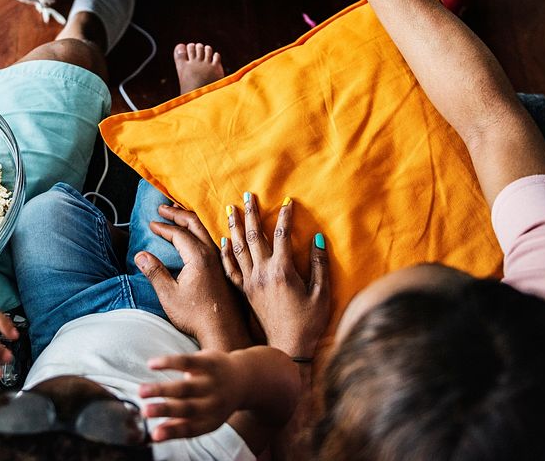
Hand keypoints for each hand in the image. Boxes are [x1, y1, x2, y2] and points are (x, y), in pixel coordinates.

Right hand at [135, 205, 249, 349]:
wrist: (223, 331)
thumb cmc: (195, 315)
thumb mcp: (169, 295)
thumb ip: (155, 272)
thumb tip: (140, 255)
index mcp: (198, 257)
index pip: (179, 233)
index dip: (164, 227)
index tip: (151, 223)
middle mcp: (212, 254)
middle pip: (194, 224)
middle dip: (177, 213)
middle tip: (163, 208)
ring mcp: (220, 261)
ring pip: (205, 231)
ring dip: (189, 220)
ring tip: (178, 215)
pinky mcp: (224, 269)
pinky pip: (212, 241)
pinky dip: (200, 232)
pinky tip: (199, 237)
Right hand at [138, 350, 243, 441]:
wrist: (243, 379)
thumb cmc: (214, 402)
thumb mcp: (204, 418)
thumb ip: (179, 426)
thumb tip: (152, 436)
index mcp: (211, 420)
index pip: (190, 429)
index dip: (171, 432)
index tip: (153, 435)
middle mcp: (213, 403)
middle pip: (186, 408)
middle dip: (165, 410)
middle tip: (144, 412)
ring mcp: (212, 382)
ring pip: (184, 387)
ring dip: (161, 389)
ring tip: (141, 391)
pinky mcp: (209, 362)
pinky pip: (186, 361)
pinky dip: (168, 362)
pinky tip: (151, 364)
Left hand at [220, 194, 329, 358]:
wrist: (288, 348)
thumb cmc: (309, 322)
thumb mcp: (321, 294)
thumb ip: (320, 264)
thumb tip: (317, 237)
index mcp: (282, 271)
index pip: (281, 235)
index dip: (285, 216)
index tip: (288, 201)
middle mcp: (262, 273)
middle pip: (254, 236)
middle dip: (251, 213)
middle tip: (247, 195)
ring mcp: (251, 282)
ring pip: (238, 248)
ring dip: (234, 227)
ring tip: (230, 209)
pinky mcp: (245, 292)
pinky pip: (231, 269)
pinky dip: (226, 252)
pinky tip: (223, 240)